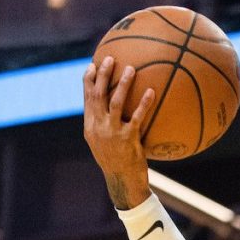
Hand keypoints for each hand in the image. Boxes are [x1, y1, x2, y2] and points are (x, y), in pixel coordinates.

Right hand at [83, 56, 155, 208]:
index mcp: (90, 126)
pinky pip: (137, 117)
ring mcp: (112, 132)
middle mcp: (98, 126)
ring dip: (123, 84)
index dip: (88, 81)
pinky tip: (152, 92)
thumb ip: (104, 124)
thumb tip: (112, 107)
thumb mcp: (103, 142)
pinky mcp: (128, 138)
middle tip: (109, 59)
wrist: (122, 180)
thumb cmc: (116, 160)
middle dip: (102, 75)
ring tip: (131, 69)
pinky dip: (144, 103)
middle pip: (98, 95)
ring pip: (115, 102)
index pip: (87, 98)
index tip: (92, 65)